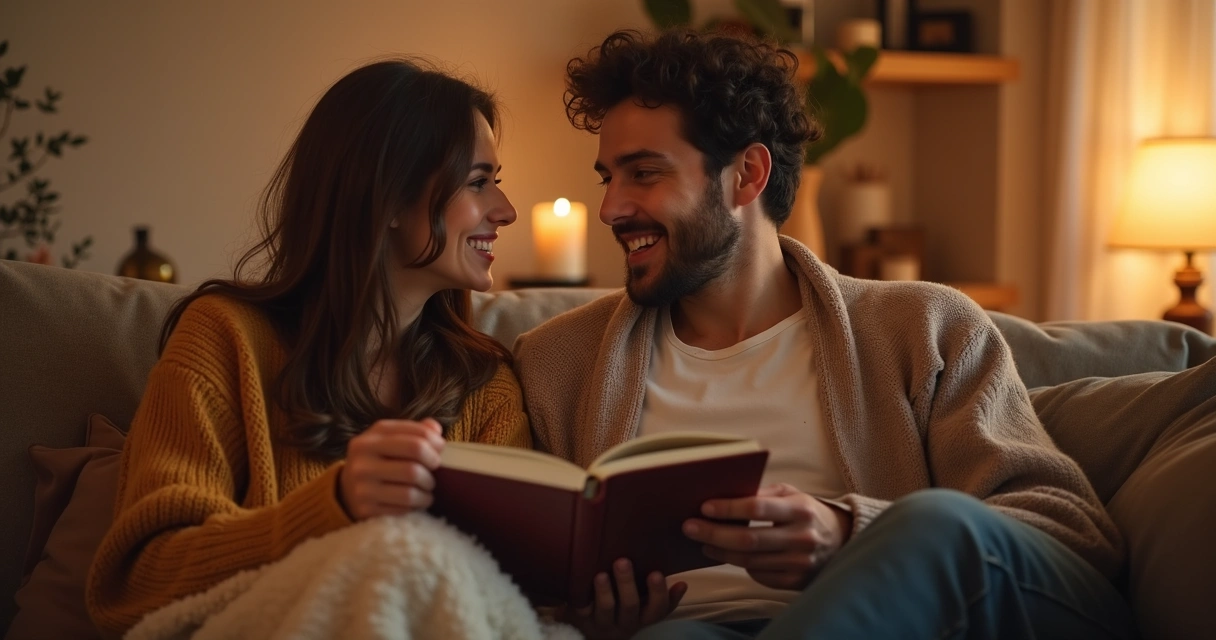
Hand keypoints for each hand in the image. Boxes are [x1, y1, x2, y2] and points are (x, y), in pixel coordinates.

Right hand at [338, 418, 443, 519]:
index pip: (416, 437)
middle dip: (433, 465)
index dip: (436, 444)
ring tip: (428, 489)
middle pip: (414, 459)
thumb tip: (436, 430)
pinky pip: (403, 508)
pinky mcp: (365, 508)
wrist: (347, 489)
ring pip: (410, 489)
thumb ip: (415, 431)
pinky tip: (417, 501)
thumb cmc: (380, 460)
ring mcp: (362, 484)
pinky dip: (416, 506)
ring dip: (427, 491)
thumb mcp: (391, 439)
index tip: (441, 450)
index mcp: (373, 435)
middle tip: (436, 471)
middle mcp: (363, 457)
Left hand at [563, 559, 686, 639]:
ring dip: (605, 591)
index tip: (658, 573)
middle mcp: (624, 622)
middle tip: (623, 561)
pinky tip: (581, 583)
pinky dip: (582, 599)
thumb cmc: (620, 608)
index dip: (661, 595)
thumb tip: (682, 583)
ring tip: (601, 574)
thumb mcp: (641, 605)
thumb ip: (656, 593)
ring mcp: (602, 622)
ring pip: (606, 609)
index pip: (657, 610)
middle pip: (630, 606)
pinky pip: (582, 610)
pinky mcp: (581, 619)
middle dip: (627, 584)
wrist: (587, 631)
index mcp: (642, 617)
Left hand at [683, 483, 851, 590]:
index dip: (728, 509)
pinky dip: (739, 565)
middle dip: (714, 533)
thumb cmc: (805, 511)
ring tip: (702, 542)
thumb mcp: (791, 493)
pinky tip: (725, 555)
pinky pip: (759, 575)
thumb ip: (762, 493)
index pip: (757, 508)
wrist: (840, 541)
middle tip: (690, 527)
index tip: (704, 507)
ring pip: (749, 561)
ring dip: (720, 552)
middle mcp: (801, 537)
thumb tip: (723, 495)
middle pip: (748, 540)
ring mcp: (800, 563)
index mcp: (800, 509)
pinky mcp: (795, 581)